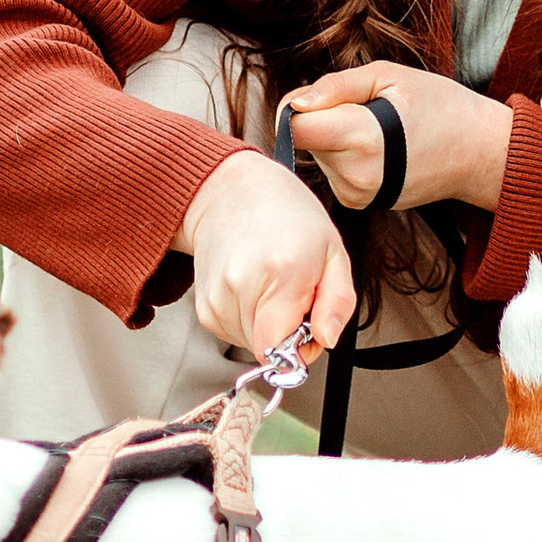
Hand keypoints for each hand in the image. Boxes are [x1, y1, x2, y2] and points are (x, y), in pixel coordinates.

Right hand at [174, 151, 354, 359]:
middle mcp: (242, 285)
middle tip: (293, 297)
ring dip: (267, 327)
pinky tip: (253, 289)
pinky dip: (248, 321)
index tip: (310, 322)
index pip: (281, 349)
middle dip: (287, 334)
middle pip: (268, 350)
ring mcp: (217, 297)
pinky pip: (233, 334)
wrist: (230, 192)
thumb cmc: (286, 216)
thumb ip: (338, 302)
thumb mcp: (333, 251)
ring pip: (250, 344)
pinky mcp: (203, 307)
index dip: (302, 346)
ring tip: (271, 287)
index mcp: (282, 271)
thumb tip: (327, 339)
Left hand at [285, 63, 513, 213]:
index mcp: (362, 140)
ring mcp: (357, 195)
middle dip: (322, 118)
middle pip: (305, 140)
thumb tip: (295, 103)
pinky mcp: (358, 203)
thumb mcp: (391, 76)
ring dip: (334, 137)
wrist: (478, 152)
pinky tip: (378, 149)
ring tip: (377, 129)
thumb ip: (336, 86)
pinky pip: (333, 170)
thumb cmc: (439, 105)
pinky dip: (345, 155)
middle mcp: (355, 176)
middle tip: (365, 108)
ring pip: (317, 155)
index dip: (296, 107)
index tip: (322, 97)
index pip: (295, 129)